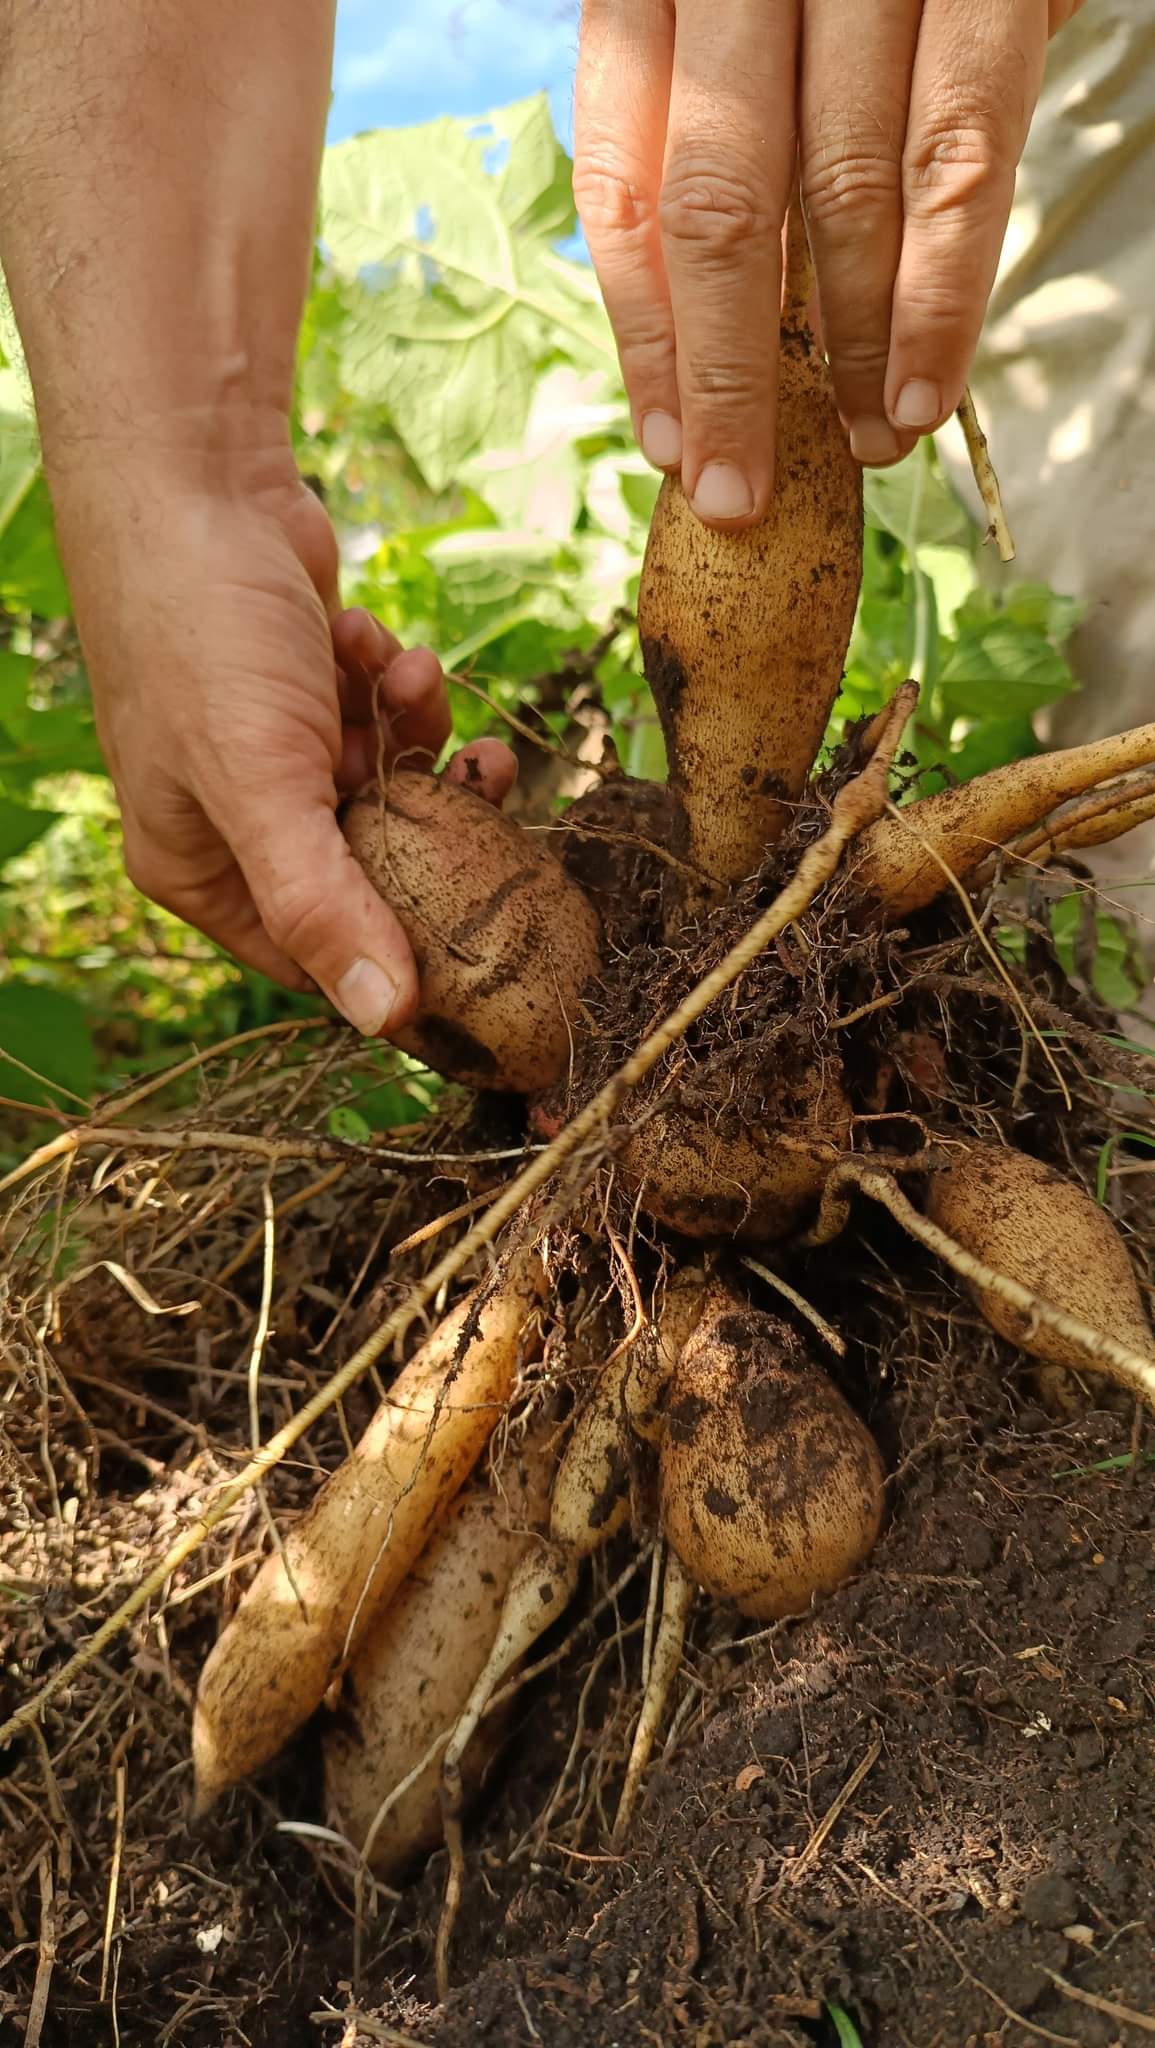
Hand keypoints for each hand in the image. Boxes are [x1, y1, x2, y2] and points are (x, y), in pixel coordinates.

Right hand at [51, 457, 515, 1034]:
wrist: (194, 481)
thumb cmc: (202, 635)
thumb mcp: (264, 784)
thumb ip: (323, 904)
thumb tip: (386, 1019)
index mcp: (201, 870)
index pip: (318, 957)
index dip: (400, 954)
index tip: (485, 941)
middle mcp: (237, 823)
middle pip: (370, 874)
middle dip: (428, 826)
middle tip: (480, 786)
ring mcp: (277, 755)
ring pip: (391, 791)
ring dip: (415, 736)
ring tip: (406, 679)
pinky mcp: (315, 695)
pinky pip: (385, 721)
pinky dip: (395, 684)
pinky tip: (374, 640)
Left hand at [575, 0, 1084, 524]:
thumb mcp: (739, 17)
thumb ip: (720, 128)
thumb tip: (711, 314)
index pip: (624, 188)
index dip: (643, 337)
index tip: (665, 447)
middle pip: (717, 208)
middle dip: (726, 377)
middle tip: (738, 494)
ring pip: (842, 192)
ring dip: (847, 349)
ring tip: (861, 450)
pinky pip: (959, 152)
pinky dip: (942, 288)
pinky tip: (921, 388)